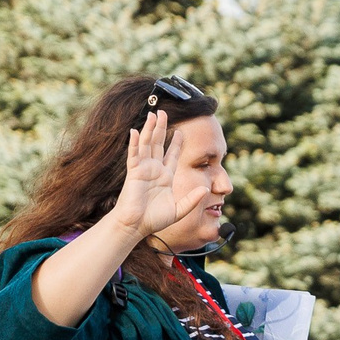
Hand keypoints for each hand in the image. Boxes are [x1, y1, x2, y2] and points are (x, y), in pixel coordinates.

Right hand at [104, 109, 213, 242]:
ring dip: (150, 129)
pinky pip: (134, 155)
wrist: (136, 227)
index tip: (181, 131)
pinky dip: (134, 143)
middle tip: (164, 113)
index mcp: (165, 177)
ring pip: (147, 144)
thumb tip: (206, 190)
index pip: (171, 155)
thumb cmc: (154, 220)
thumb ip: (192, 200)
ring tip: (153, 114)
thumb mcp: (179, 210)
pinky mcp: (134, 173)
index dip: (176, 143)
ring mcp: (143, 170)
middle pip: (158, 144)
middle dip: (162, 128)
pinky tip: (135, 131)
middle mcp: (154, 170)